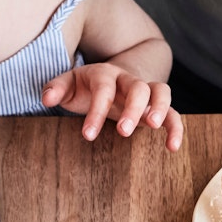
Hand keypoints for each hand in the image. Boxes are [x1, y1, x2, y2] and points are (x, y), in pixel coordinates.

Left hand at [42, 63, 183, 150]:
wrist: (108, 78)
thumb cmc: (84, 86)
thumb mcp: (67, 84)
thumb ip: (55, 89)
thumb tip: (47, 99)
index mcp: (105, 74)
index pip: (103, 89)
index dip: (96, 111)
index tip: (88, 135)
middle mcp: (128, 80)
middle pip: (138, 86)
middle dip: (132, 108)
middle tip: (122, 131)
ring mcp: (145, 92)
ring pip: (161, 91)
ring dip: (159, 108)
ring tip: (152, 127)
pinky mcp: (156, 107)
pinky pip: (172, 112)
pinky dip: (175, 127)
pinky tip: (172, 147)